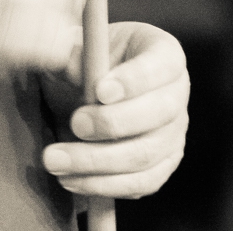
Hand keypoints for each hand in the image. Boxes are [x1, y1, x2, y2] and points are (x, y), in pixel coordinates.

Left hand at [42, 22, 189, 199]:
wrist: (88, 90)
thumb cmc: (86, 62)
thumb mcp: (77, 47)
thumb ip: (73, 55)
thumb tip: (70, 69)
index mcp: (163, 53)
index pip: (161, 64)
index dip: (134, 79)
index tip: (99, 90)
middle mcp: (177, 93)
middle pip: (158, 114)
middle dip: (112, 123)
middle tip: (75, 124)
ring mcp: (174, 132)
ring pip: (146, 154)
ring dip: (97, 162)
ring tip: (55, 160)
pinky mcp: (163, 164)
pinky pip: (141, 183)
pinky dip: (104, 185)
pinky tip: (71, 178)